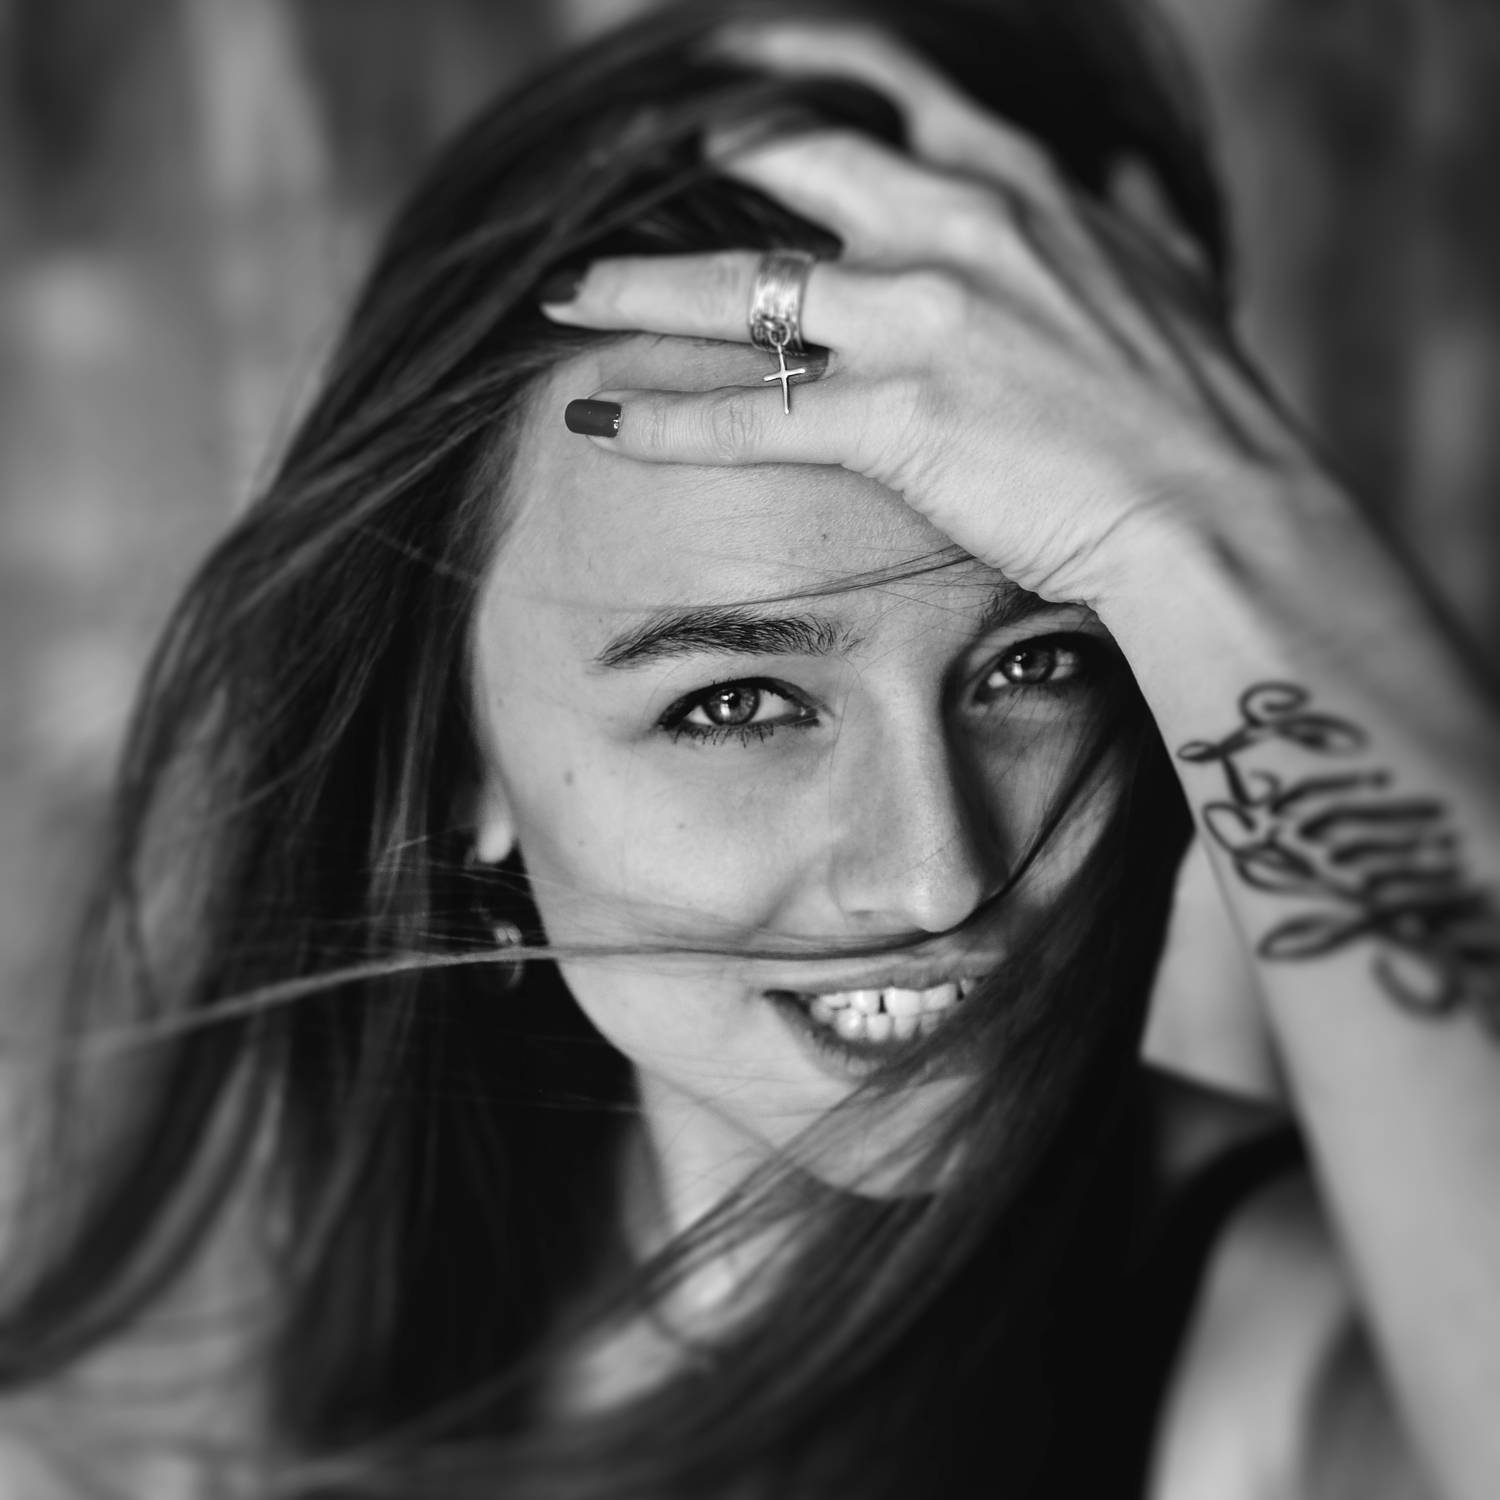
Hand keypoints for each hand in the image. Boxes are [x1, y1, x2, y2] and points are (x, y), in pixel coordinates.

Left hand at [542, 25, 1326, 611]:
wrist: (1218, 507)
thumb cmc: (1192, 404)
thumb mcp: (1171, 272)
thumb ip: (1121, 217)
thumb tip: (1120, 182)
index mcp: (1016, 184)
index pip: (881, 91)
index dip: (782, 75)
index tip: (716, 78)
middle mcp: (957, 224)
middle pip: (776, 166)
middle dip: (675, 170)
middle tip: (599, 189)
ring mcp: (923, 317)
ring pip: (738, 287)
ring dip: (633, 289)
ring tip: (560, 302)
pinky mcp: (900, 416)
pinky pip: (751, 411)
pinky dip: (665, 418)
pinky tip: (600, 420)